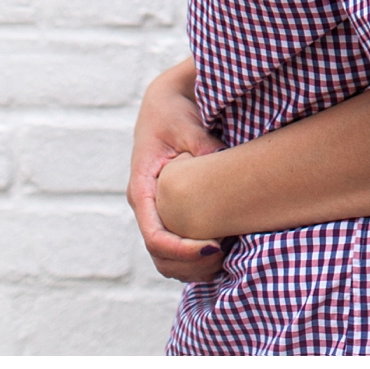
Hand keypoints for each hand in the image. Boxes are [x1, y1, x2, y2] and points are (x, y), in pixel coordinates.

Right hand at [126, 58, 226, 282]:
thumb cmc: (173, 111)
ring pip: (166, 258)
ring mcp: (156, 212)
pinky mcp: (169, 212)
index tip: (214, 247)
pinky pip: (176, 247)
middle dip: (191, 264)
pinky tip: (223, 248)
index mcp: (142, 189)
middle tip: (226, 255)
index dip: (182, 249)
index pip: (154, 235)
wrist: (166, 102)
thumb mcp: (186, 124)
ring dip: (193, 267)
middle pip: (160, 256)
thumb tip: (221, 163)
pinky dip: (195, 258)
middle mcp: (146, 206)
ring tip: (227, 256)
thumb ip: (201, 146)